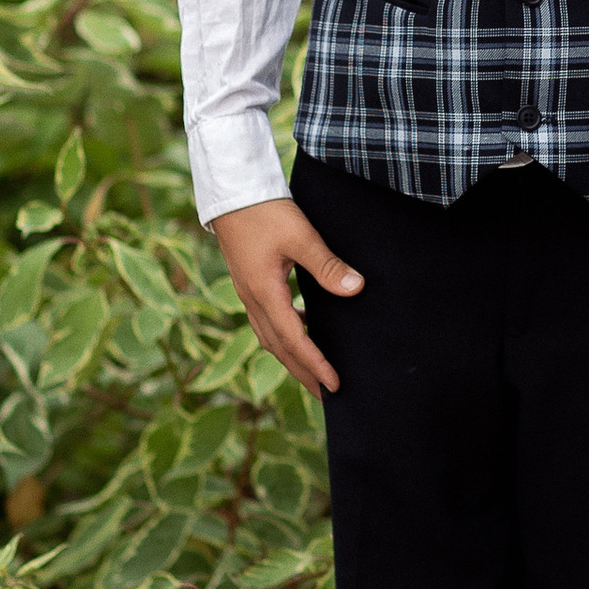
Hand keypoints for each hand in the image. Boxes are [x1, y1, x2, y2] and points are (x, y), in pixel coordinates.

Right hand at [212, 196, 362, 397]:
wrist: (233, 193)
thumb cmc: (266, 211)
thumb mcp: (301, 236)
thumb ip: (326, 264)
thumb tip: (355, 289)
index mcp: (264, 293)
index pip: (293, 340)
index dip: (315, 364)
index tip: (334, 385)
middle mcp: (253, 299)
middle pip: (279, 348)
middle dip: (303, 373)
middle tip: (326, 395)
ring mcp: (249, 293)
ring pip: (270, 337)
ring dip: (292, 358)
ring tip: (314, 373)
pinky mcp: (250, 283)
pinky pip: (267, 321)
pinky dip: (285, 335)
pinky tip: (302, 330)